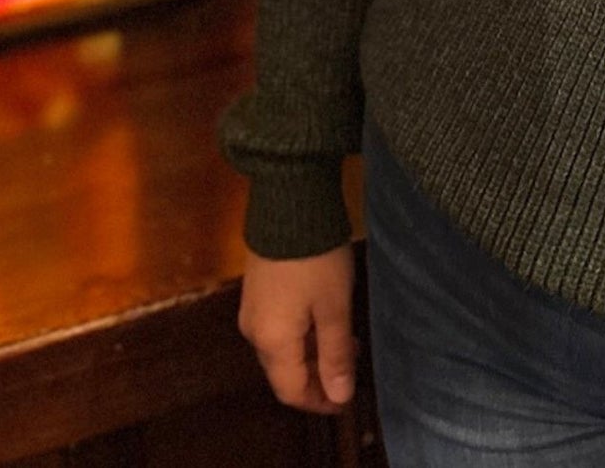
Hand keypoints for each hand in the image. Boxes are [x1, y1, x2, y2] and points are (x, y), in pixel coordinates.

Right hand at [237, 242, 359, 413]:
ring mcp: (252, 309)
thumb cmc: (317, 259)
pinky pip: (277, 327)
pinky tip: (324, 318)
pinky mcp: (256, 289)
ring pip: (281, 348)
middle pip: (284, 371)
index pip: (291, 390)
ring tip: (345, 339)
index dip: (319, 400)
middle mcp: (254, 331)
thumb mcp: (334, 307)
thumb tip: (339, 396)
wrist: (290, 204)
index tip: (346, 398)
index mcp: (272, 342)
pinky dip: (302, 333)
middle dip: (318, 375)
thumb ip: (336, 354)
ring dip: (312, 352)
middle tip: (352, 362)